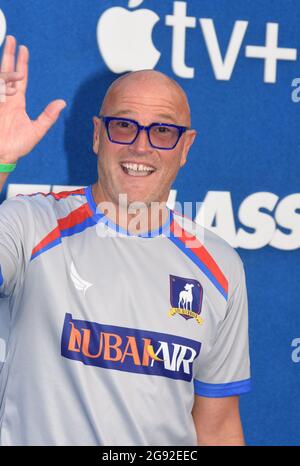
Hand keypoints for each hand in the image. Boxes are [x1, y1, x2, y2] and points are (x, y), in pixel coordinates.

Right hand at [0, 35, 65, 162]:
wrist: (0, 156)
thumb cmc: (17, 147)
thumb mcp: (36, 130)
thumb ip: (48, 116)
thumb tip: (62, 103)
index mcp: (16, 103)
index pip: (19, 79)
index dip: (21, 63)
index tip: (23, 48)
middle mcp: (5, 99)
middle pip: (6, 72)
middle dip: (9, 55)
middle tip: (12, 39)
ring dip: (5, 68)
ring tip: (12, 58)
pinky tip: (1, 77)